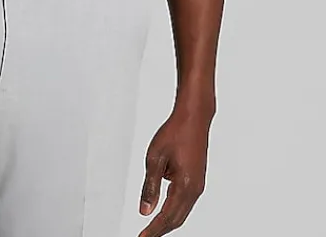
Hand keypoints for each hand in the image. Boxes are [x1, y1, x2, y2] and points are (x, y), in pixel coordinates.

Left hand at [137, 103, 212, 235]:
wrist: (194, 117)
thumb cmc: (175, 132)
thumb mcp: (155, 158)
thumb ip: (150, 186)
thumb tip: (145, 210)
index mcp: (184, 186)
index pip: (166, 217)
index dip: (153, 230)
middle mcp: (194, 189)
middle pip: (176, 219)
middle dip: (160, 230)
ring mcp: (198, 185)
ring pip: (182, 212)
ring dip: (167, 221)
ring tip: (152, 228)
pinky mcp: (197, 179)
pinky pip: (185, 202)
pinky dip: (173, 210)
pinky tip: (162, 209)